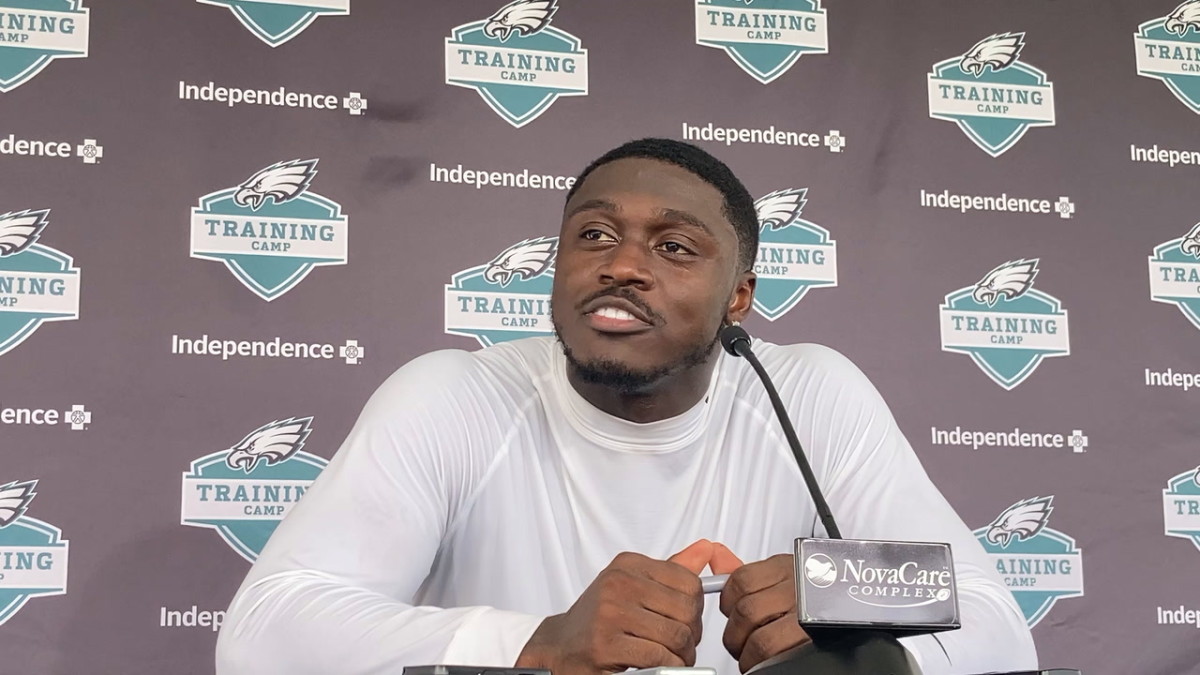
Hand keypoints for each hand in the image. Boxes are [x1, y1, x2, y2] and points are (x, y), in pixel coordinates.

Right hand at [515, 540, 713, 674]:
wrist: (559, 647)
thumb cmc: (598, 619)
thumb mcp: (633, 585)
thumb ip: (671, 571)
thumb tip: (706, 549)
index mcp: (627, 565)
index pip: (689, 581)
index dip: (696, 608)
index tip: (686, 620)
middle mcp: (618, 583)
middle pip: (686, 610)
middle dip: (691, 635)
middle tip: (682, 645)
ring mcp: (610, 613)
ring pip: (676, 635)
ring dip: (682, 655)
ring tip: (673, 659)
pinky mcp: (606, 644)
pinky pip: (659, 657)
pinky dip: (667, 667)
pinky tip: (659, 666)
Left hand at [715, 550, 811, 673]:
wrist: (853, 608)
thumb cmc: (814, 595)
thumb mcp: (783, 575)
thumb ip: (748, 573)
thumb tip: (717, 556)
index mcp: (788, 568)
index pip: (740, 580)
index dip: (729, 602)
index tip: (731, 612)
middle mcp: (799, 590)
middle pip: (747, 611)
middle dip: (735, 634)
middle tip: (740, 641)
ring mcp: (808, 617)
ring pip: (759, 639)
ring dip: (748, 655)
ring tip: (753, 655)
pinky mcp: (813, 643)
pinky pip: (775, 656)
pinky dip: (762, 664)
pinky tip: (767, 661)